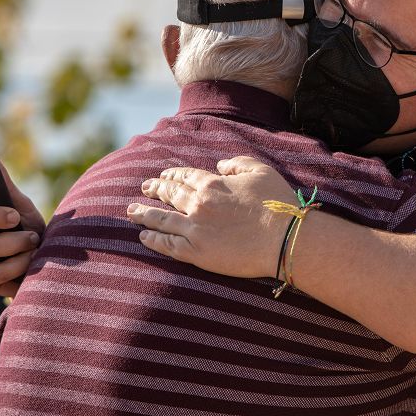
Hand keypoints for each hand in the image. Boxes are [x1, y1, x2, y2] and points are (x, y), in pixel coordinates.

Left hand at [127, 156, 293, 278]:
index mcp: (212, 184)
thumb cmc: (277, 203)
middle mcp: (198, 204)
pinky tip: (144, 237)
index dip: (172, 175)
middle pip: (169, 194)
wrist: (284, 238)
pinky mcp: (196, 252)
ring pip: (161, 219)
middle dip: (155, 189)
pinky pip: (167, 245)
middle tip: (144, 188)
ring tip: (131, 211)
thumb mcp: (260, 171)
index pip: (185, 176)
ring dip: (144, 214)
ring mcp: (195, 229)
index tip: (163, 175)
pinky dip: (153, 240)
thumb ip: (237, 163)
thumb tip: (220, 165)